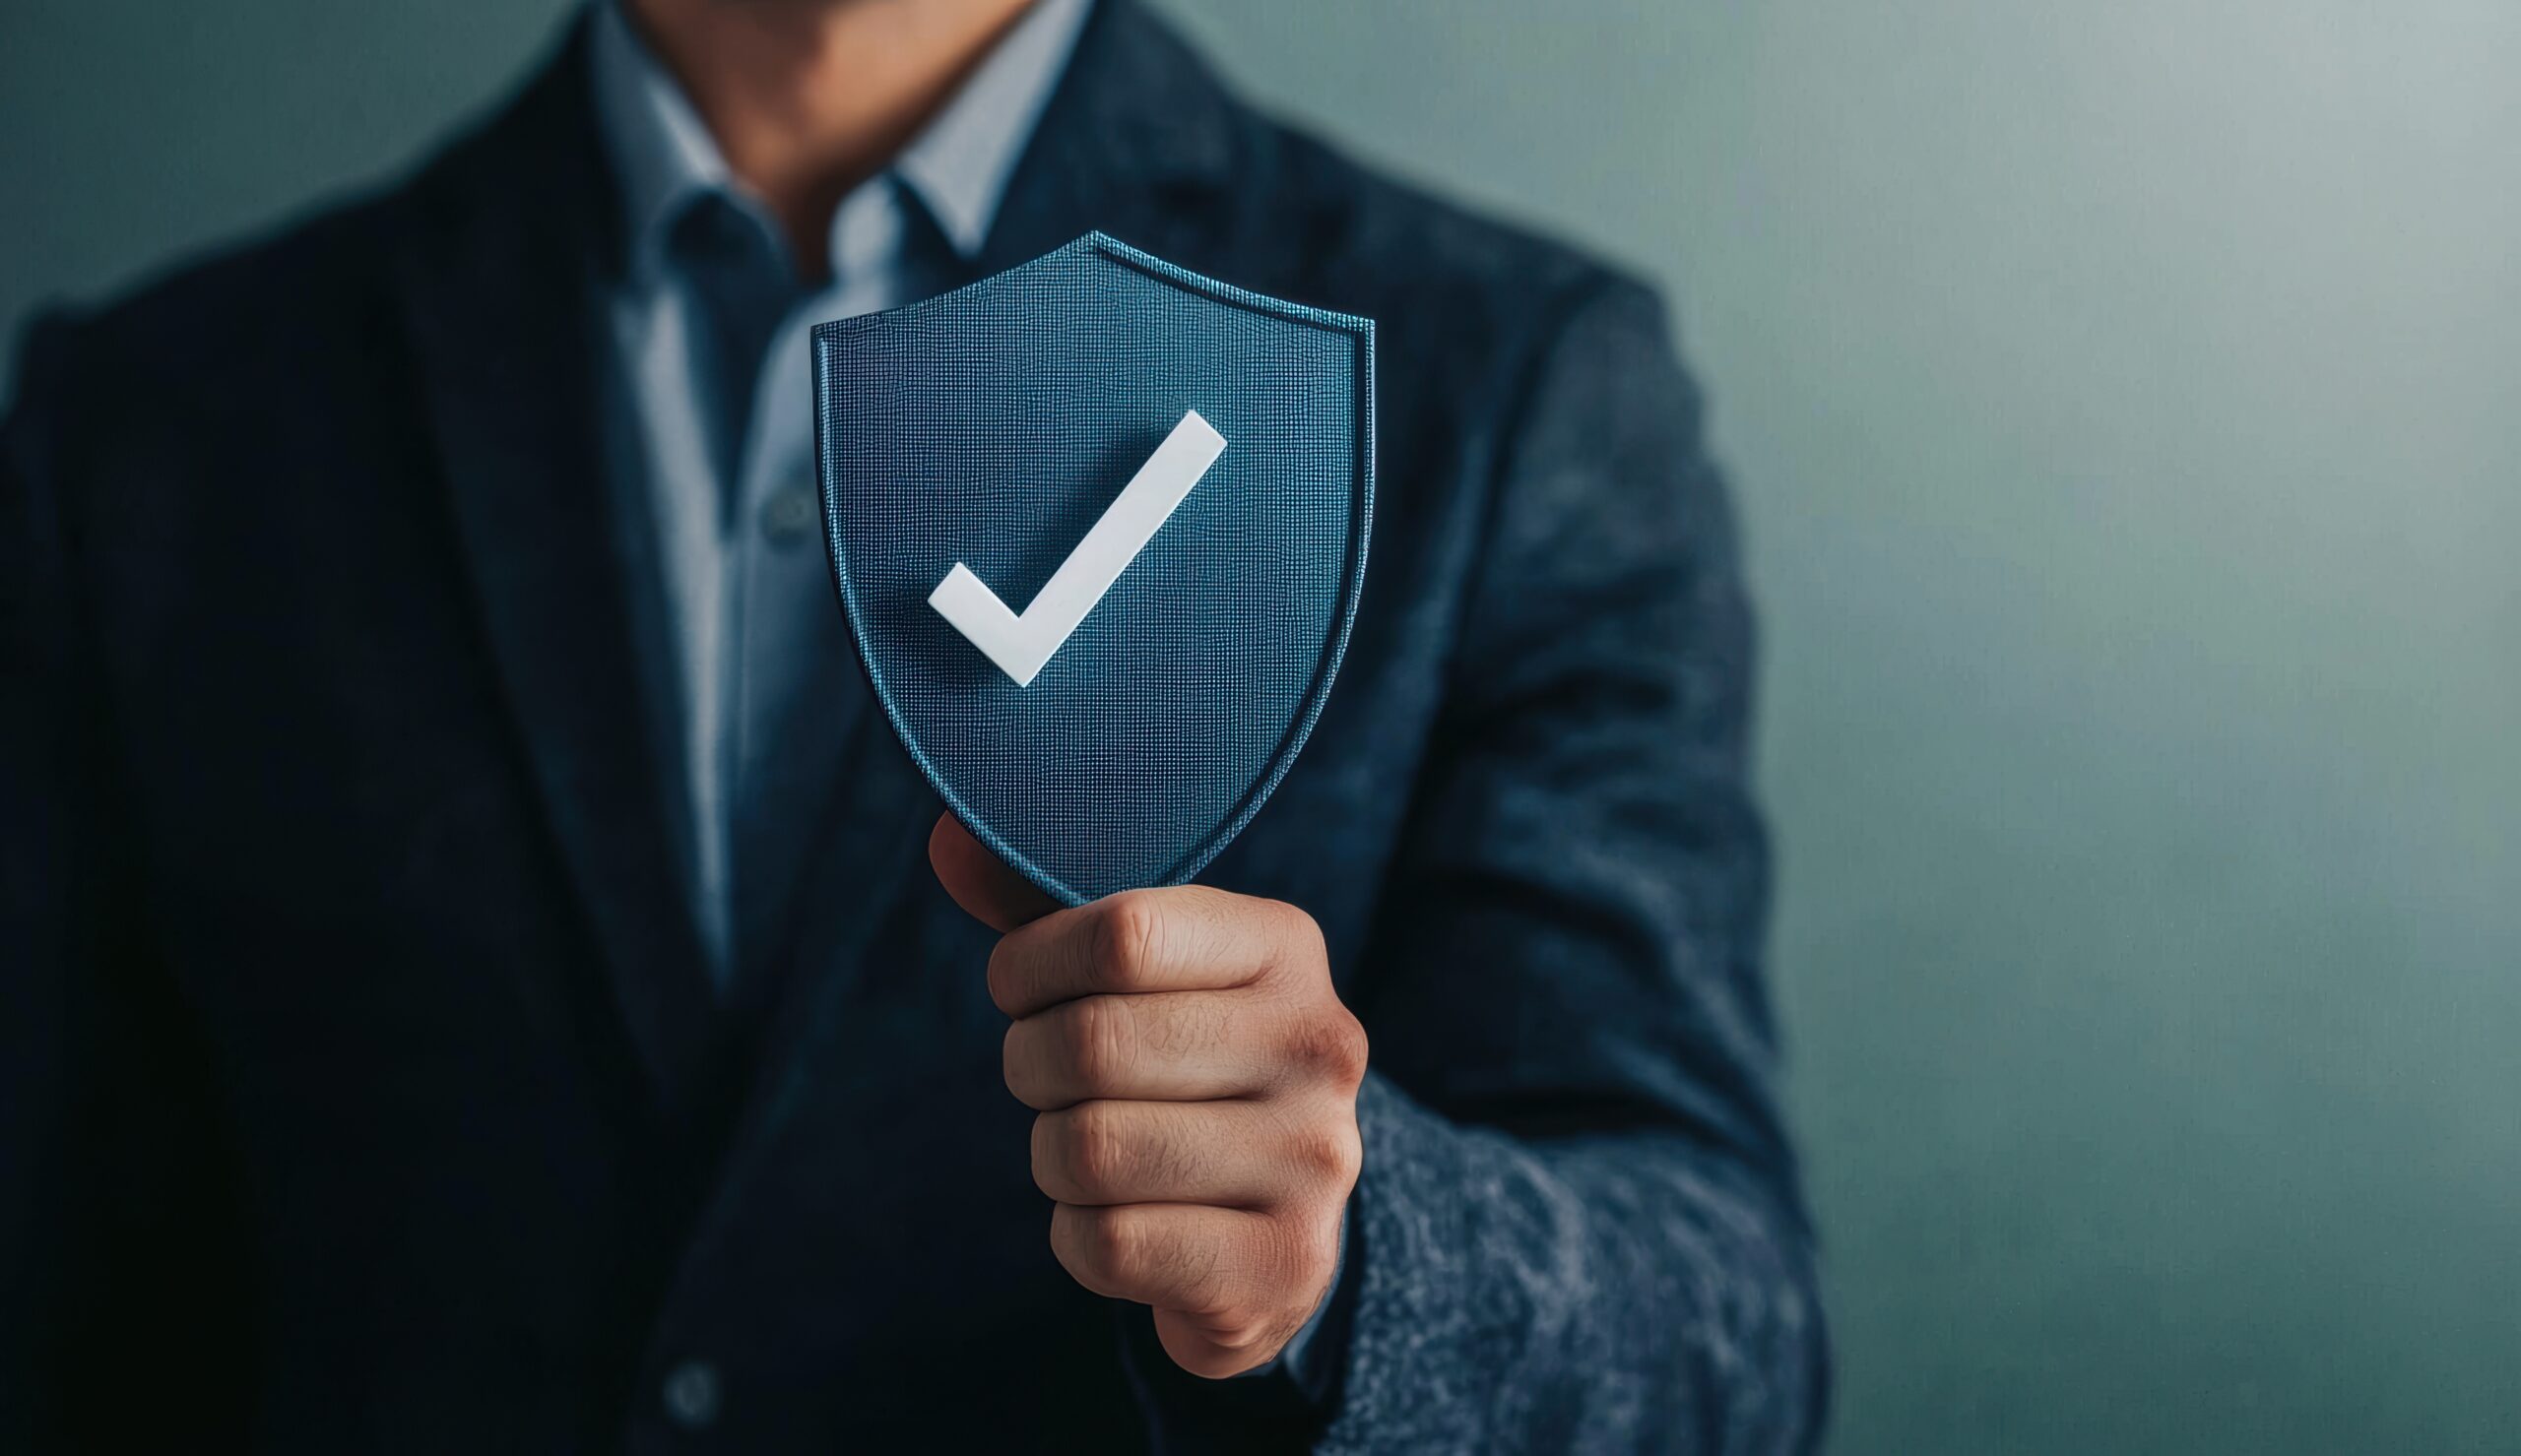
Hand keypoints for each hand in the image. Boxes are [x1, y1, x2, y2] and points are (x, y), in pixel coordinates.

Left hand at [929, 814, 1366, 1376]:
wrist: (1279, 1221)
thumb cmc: (1181, 1063)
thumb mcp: (1134, 971)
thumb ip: (1044, 902)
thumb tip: (950, 837)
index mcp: (1285, 946)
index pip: (1123, 932)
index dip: (1032, 964)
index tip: (1023, 988)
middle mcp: (1321, 1044)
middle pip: (1093, 1042)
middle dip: (1030, 1065)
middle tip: (1048, 1080)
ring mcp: (1314, 1161)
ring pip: (1090, 1150)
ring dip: (1052, 1156)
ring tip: (1091, 1151)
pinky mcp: (1283, 1265)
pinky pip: (1107, 1244)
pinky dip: (1077, 1237)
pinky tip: (1123, 1222)